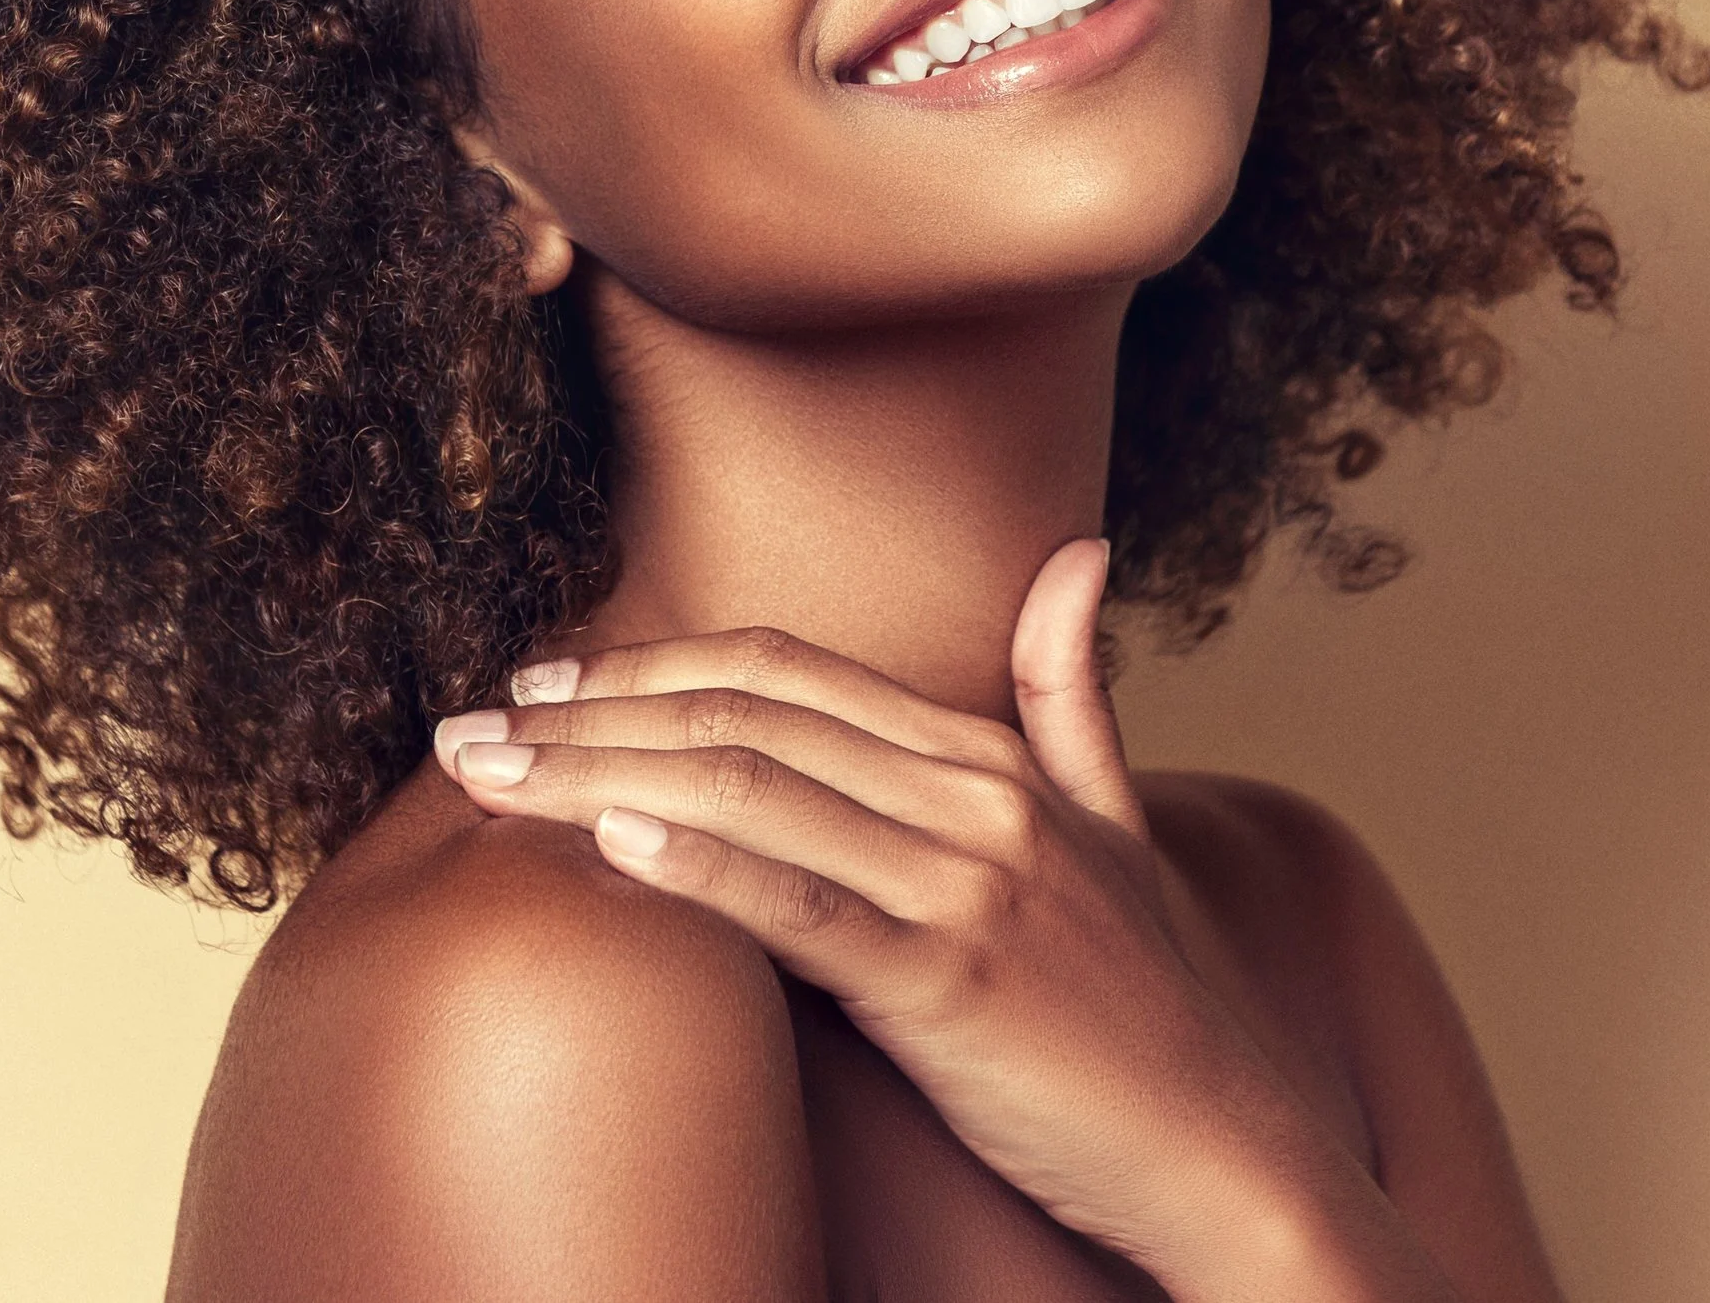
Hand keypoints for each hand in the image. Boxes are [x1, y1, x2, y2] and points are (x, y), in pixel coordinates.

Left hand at [433, 541, 1437, 1297]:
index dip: (655, 665)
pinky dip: (703, 864)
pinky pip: (806, 906)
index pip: (785, 674)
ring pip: (749, 792)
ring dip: (597, 774)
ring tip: (487, 775)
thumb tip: (1077, 552)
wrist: (1236, 1157)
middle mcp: (971, 794)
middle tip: (473, 723)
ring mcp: (966, 879)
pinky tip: (611, 846)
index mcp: (987, 754)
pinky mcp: (956, 979)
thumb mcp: (1118, 824)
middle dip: (593, 712)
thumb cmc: (1160, 1004)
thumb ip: (1068, 691)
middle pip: (744, 716)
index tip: (549, 679)